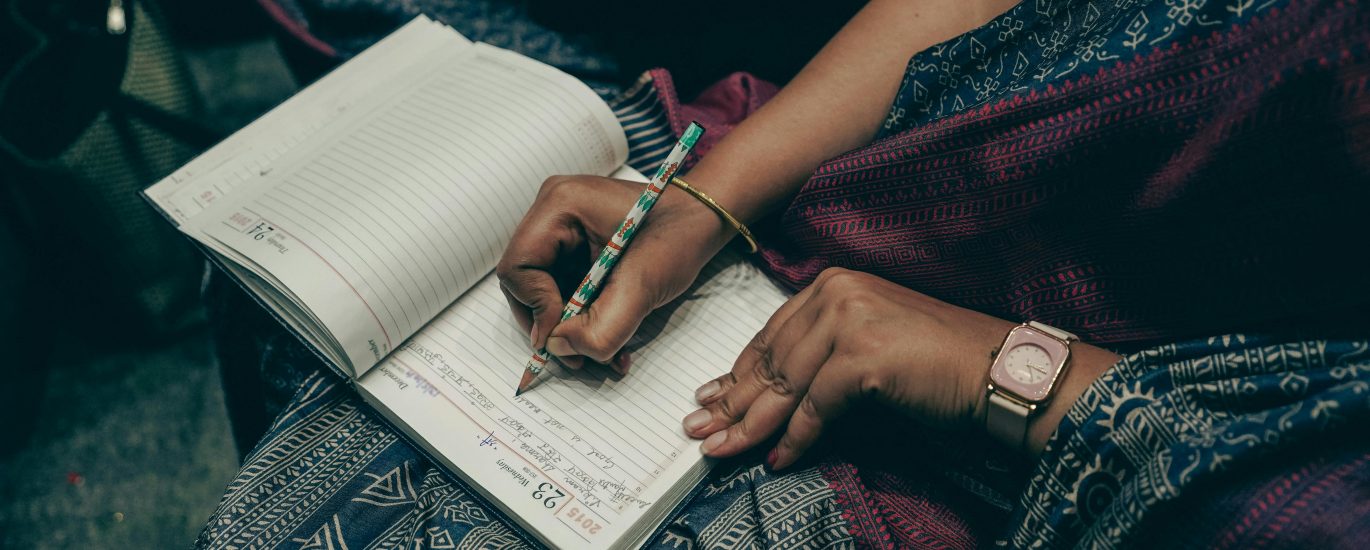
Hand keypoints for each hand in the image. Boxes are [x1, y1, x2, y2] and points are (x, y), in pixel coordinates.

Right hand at [497, 175, 730, 370]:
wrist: (703, 222)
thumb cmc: (679, 236)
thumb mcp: (644, 285)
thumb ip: (603, 325)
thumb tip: (560, 348)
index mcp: (561, 205)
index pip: (519, 267)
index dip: (536, 309)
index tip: (566, 338)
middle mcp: (553, 214)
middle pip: (524, 283)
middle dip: (551, 325)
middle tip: (578, 358)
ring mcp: (561, 231)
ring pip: (543, 294)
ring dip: (569, 330)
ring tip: (602, 356)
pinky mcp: (573, 250)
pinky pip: (562, 292)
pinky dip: (582, 321)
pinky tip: (610, 341)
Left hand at [683, 268, 1120, 466]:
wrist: (998, 371)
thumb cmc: (937, 362)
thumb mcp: (867, 344)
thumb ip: (818, 355)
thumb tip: (766, 393)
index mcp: (833, 283)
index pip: (770, 335)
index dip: (738, 374)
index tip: (710, 400)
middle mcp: (836, 291)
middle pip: (770, 360)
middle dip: (731, 402)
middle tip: (698, 430)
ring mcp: (850, 319)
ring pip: (785, 385)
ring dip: (750, 425)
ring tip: (721, 450)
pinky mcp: (863, 355)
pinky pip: (815, 407)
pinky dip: (797, 438)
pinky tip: (779, 459)